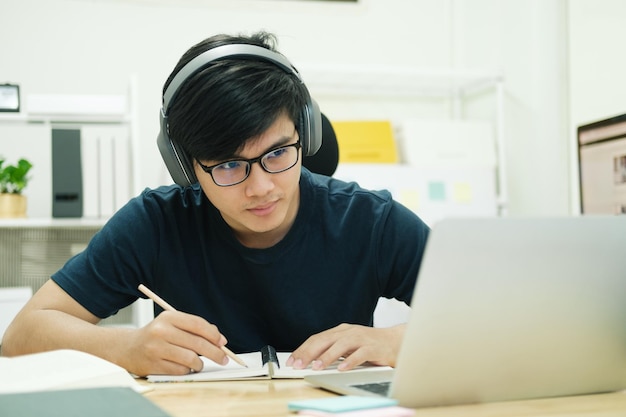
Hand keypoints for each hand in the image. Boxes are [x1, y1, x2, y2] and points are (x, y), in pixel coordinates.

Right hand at [119, 311, 228, 376]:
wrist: (128, 348)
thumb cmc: (157, 335)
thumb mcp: (173, 324)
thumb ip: (195, 328)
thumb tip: (220, 340)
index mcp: (168, 317)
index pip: (198, 324)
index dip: (214, 334)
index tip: (223, 342)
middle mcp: (161, 331)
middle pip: (197, 343)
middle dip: (215, 352)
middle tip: (223, 358)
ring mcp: (156, 348)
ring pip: (191, 359)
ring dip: (200, 364)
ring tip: (199, 363)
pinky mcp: (153, 365)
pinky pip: (180, 370)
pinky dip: (187, 370)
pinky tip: (185, 367)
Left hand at [286, 323, 405, 371]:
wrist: (397, 341)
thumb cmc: (370, 344)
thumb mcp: (348, 345)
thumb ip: (333, 349)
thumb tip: (311, 360)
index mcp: (341, 331)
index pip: (317, 338)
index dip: (303, 349)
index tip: (292, 361)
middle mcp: (349, 332)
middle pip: (325, 340)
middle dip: (309, 353)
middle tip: (298, 364)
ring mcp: (362, 338)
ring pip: (341, 345)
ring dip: (327, 356)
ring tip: (317, 366)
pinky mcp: (374, 348)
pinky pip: (360, 354)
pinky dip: (350, 361)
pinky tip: (342, 368)